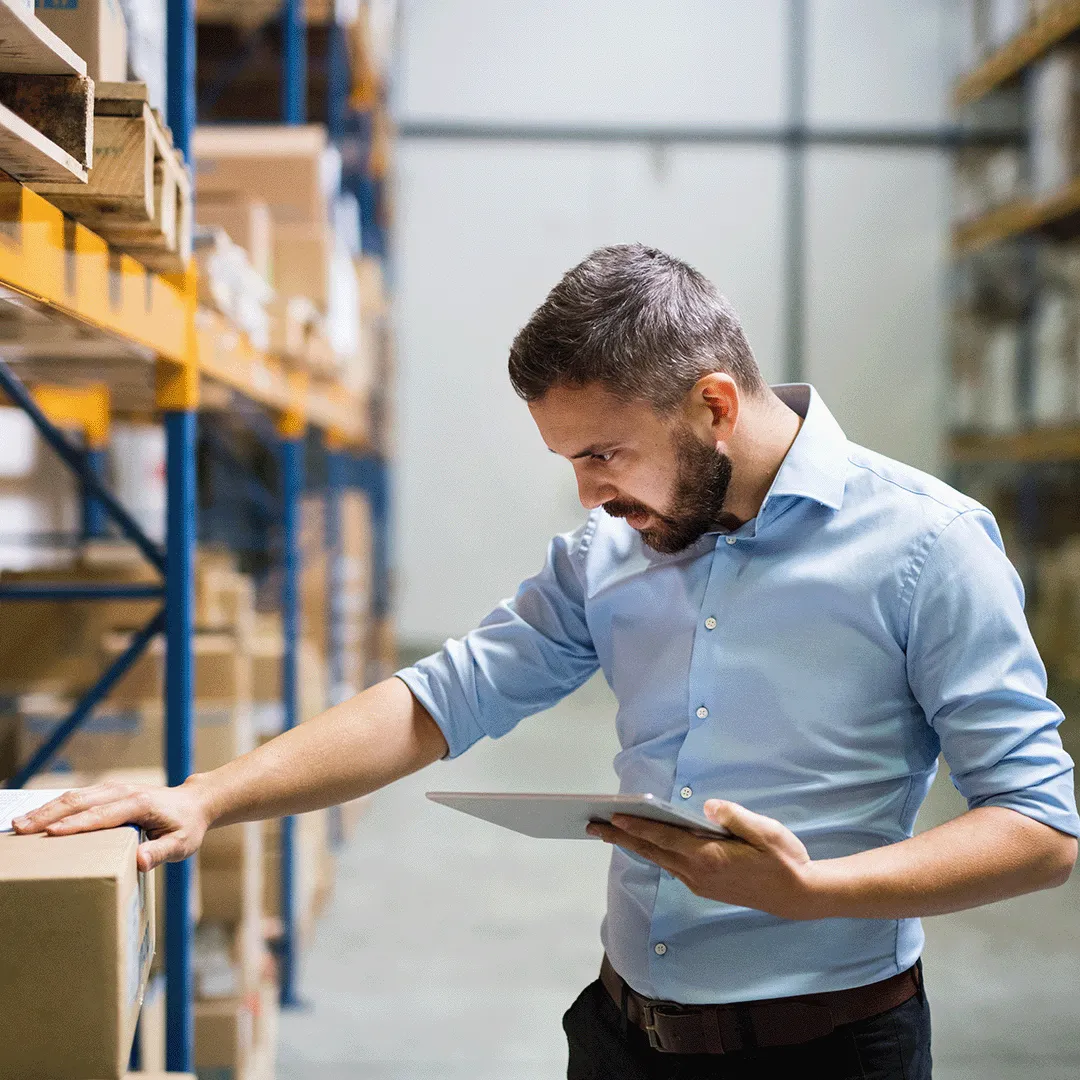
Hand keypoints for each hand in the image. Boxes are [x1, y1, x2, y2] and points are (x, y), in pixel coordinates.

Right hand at [11, 777, 212, 871]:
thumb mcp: (181, 844)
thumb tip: (139, 861)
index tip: (50, 833)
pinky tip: (38, 817)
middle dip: (49, 814)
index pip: (102, 815)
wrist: (194, 803)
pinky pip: (79, 797)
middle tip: (20, 829)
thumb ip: (160, 852)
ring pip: (76, 797)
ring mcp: (115, 790)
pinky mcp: (109, 792)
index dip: (76, 824)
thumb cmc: (186, 826)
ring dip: (47, 809)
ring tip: (19, 824)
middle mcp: (124, 792)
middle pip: (81, 801)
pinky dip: (56, 806)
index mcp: (140, 804)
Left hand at [587, 799, 819, 919]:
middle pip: (652, 851)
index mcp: (710, 857)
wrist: (799, 895)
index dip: (637, 827)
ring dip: (634, 846)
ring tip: (610, 831)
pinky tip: (645, 843)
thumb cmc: (784, 858)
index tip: (613, 817)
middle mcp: (699, 873)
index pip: (665, 838)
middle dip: (620, 837)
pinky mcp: (705, 887)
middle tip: (592, 825)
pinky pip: (671, 866)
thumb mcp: (766, 831)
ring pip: (659, 860)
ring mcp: (701, 883)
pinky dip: (653, 853)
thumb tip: (706, 805)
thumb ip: (734, 816)